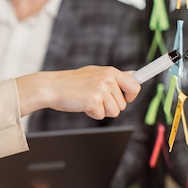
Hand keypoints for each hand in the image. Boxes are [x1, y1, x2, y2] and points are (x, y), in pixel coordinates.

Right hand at [16, 66, 140, 119]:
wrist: (52, 87)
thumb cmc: (71, 82)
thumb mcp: (94, 73)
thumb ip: (113, 76)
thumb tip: (134, 75)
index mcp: (110, 71)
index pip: (135, 85)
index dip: (131, 95)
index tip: (128, 98)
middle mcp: (108, 79)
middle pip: (123, 104)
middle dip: (109, 106)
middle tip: (93, 98)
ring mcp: (102, 89)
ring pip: (114, 112)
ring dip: (101, 110)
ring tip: (86, 100)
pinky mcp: (94, 100)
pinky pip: (101, 115)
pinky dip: (91, 114)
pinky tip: (82, 104)